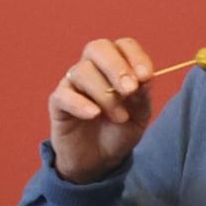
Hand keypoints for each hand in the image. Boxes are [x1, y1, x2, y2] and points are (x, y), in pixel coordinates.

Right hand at [45, 36, 156, 181]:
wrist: (99, 160)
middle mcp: (93, 68)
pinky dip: (81, 104)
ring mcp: (73, 83)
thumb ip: (142, 95)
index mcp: (116, 64)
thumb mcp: (140, 115)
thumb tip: (143, 79)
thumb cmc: (119, 131)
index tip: (146, 78)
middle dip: (116, 67)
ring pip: (83, 72)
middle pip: (98, 48)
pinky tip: (94, 115)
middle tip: (130, 90)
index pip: (124, 45)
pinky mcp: (58, 103)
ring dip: (105, 94)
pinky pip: (64, 95)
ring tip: (119, 117)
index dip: (136, 57)